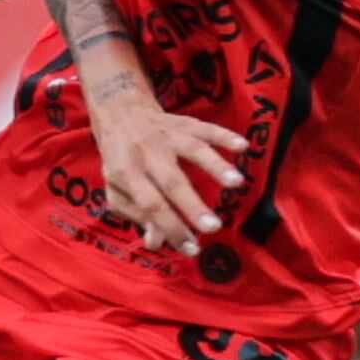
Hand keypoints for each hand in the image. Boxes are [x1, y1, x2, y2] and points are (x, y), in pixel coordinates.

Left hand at [85, 87, 242, 255]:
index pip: (150, 204)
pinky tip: (243, 146)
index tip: (191, 248)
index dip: (170, 227)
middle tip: (213, 227)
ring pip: (192, 149)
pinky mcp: (182, 122)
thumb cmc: (119, 160)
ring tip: (235, 183)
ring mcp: (166, 135)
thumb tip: (156, 242)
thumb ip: (135, 215)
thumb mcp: (116, 189)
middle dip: (192, 205)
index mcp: (126, 172)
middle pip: (172, 181)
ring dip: (215, 165)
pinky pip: (205, 128)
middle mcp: (146, 152)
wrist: (119, 111)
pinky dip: (224, 136)